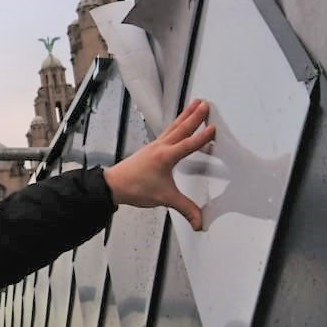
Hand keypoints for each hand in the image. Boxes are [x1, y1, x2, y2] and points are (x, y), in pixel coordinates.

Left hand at [102, 99, 215, 230]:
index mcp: (165, 157)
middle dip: (194, 116)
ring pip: (173, 127)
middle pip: (181, 129)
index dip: (202, 137)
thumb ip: (185, 209)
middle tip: (205, 103)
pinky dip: (175, 124)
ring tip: (195, 103)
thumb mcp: (163, 198)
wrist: (113, 185)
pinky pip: (167, 131)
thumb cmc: (135, 188)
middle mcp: (160, 147)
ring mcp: (154, 146)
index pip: (188, 145)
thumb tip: (199, 222)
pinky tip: (178, 122)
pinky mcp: (150, 148)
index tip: (214, 127)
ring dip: (185, 115)